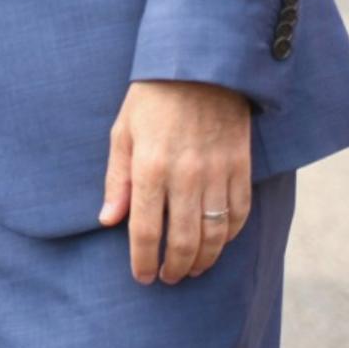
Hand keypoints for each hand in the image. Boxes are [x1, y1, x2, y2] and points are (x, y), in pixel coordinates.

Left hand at [100, 79, 253, 283]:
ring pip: (214, 235)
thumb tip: (107, 219)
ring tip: (191, 270)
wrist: (200, 68)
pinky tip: (217, 244)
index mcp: (150, 167)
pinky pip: (239, 214)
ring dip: (203, 259)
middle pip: (183, 240)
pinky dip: (229, 236)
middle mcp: (185, 177)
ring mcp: (217, 174)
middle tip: (168, 278)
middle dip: (174, 267)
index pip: (145, 229)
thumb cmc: (152, 99)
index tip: (142, 276)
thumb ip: (116, 179)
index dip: (142, 259)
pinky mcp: (241, 169)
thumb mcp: (123, 132)